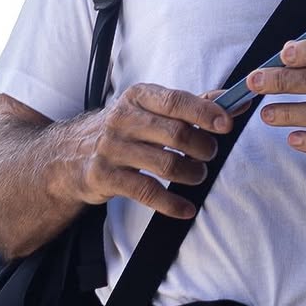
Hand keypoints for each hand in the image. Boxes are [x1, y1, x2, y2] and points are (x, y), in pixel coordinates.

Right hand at [71, 83, 231, 218]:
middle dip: (202, 148)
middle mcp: (123, 119)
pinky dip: (172, 204)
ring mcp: (112, 149)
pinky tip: (186, 209)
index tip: (227, 124)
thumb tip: (236, 100)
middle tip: (208, 155)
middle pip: (176, 134)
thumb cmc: (125, 129)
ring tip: (198, 175)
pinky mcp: (105, 177)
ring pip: (166, 165)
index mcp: (138, 97)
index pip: (176, 101)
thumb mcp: (150, 108)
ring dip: (192, 174)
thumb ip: (194, 105)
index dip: (205, 112)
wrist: (69, 154)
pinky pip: (147, 192)